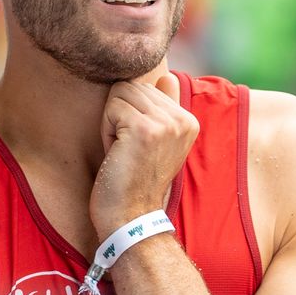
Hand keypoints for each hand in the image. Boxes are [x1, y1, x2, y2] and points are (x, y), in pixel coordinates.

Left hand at [90, 71, 198, 233]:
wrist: (132, 217)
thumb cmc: (136, 180)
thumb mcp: (158, 140)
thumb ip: (166, 106)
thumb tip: (167, 77)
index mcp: (189, 120)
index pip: (147, 87)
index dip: (133, 114)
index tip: (139, 147)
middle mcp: (183, 119)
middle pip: (132, 86)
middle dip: (121, 115)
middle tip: (129, 150)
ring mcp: (166, 123)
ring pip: (121, 93)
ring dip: (112, 122)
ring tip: (124, 151)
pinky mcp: (145, 129)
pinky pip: (111, 107)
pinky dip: (105, 131)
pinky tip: (117, 154)